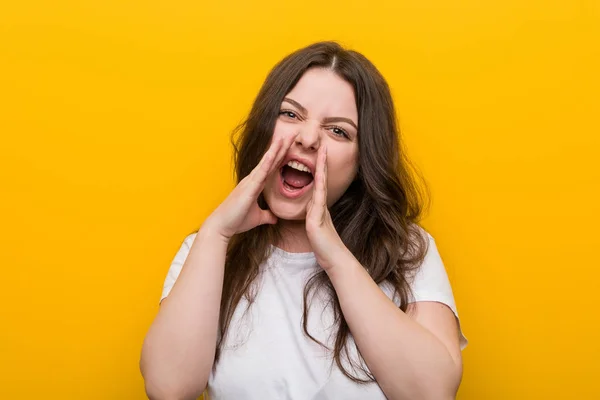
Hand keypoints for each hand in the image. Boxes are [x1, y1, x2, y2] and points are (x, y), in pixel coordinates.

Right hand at [204, 135, 292, 240]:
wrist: (221, 227)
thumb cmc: (237, 221)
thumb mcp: (258, 218)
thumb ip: (267, 215)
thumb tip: (275, 218)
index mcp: (256, 184)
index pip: (272, 167)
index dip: (281, 155)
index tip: (291, 145)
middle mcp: (253, 179)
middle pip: (270, 160)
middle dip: (281, 147)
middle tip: (293, 134)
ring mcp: (250, 182)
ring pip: (266, 162)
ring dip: (276, 149)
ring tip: (286, 136)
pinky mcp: (248, 188)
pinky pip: (260, 172)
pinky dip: (267, 162)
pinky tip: (274, 153)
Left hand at [305, 146, 349, 270]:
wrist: (334, 260)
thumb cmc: (324, 247)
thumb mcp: (316, 229)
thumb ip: (314, 218)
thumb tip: (311, 211)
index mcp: (318, 208)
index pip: (318, 184)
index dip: (318, 169)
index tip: (318, 155)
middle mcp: (321, 206)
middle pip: (322, 180)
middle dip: (322, 163)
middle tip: (323, 146)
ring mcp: (320, 212)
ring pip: (320, 186)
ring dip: (321, 170)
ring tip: (322, 155)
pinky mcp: (317, 220)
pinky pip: (317, 201)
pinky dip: (317, 188)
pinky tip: (318, 178)